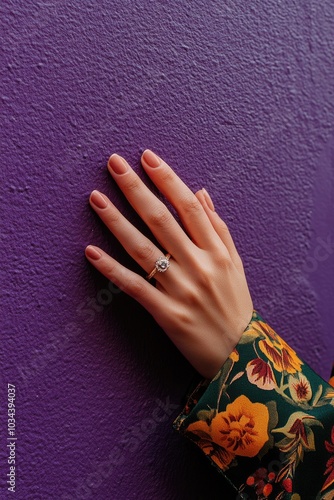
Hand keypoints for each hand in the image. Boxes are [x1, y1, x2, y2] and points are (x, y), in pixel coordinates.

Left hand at [85, 150, 252, 378]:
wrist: (240, 355)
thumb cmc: (235, 305)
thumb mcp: (235, 263)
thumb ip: (218, 227)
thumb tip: (200, 191)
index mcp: (217, 251)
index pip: (189, 206)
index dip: (167, 179)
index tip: (146, 157)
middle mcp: (199, 266)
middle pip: (162, 220)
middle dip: (136, 189)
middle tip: (113, 164)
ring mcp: (181, 290)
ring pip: (143, 249)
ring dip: (117, 221)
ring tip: (96, 198)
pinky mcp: (166, 314)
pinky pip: (135, 287)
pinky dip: (112, 270)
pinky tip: (91, 251)